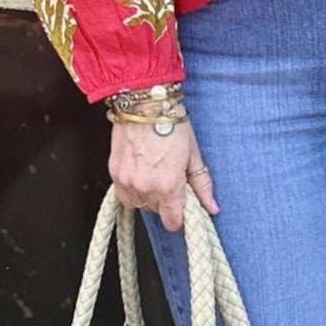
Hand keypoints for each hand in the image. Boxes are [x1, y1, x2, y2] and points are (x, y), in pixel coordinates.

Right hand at [108, 118, 218, 232]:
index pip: (172, 222)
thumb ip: (202, 185)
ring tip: (155, 174)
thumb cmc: (171, 123)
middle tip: (171, 180)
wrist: (144, 103)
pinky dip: (132, 190)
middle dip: (166, 201)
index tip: (183, 206)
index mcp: (168, 185)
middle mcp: (145, 187)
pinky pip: (123, 195)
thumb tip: (211, 208)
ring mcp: (127, 181)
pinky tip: (141, 173)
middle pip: (157, 212)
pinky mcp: (114, 173)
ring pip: (139, 205)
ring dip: (148, 197)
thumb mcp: (193, 155)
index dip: (180, 217)